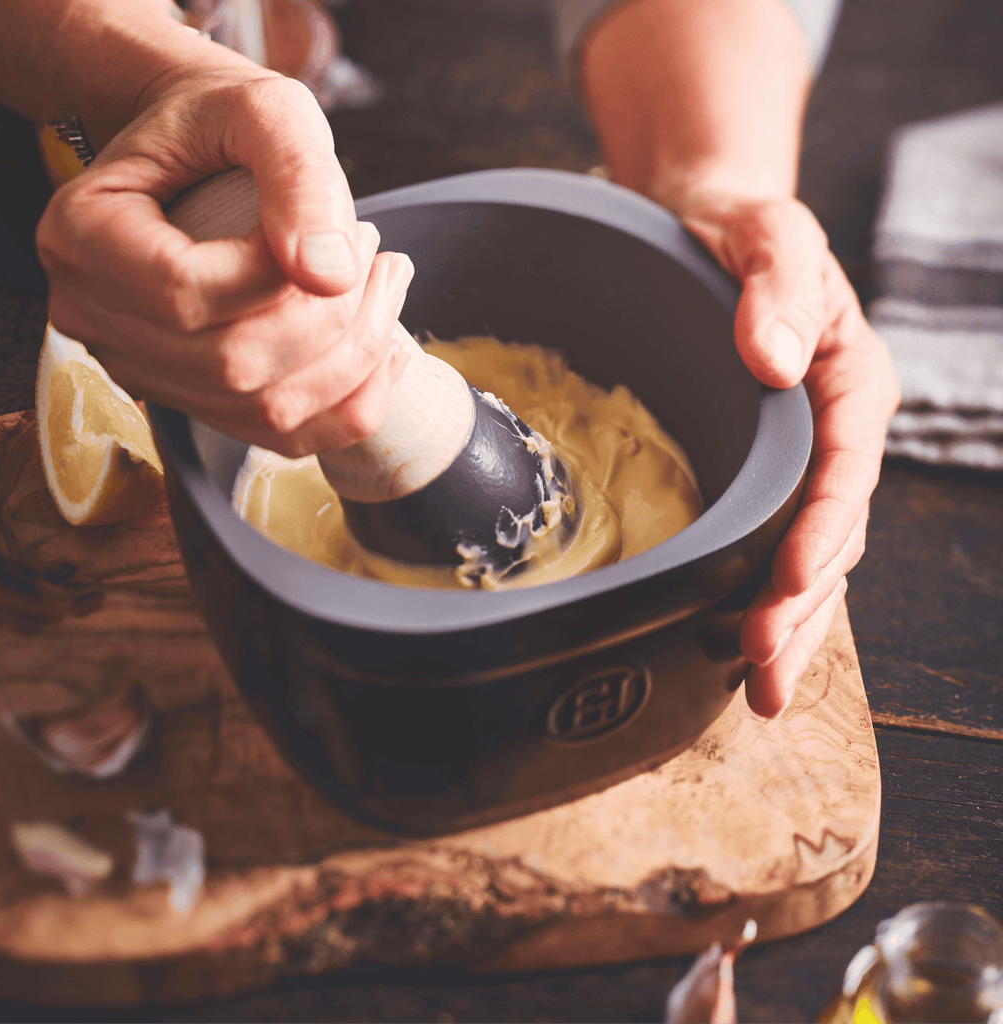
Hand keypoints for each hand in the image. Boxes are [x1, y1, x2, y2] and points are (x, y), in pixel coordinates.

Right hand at [36, 64, 413, 455]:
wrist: (198, 149)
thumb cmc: (220, 122)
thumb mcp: (265, 110)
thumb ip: (297, 176)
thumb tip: (331, 275)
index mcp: (85, 237)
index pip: (187, 293)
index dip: (279, 276)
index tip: (344, 231)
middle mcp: (97, 318)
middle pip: (232, 366)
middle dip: (335, 320)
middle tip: (377, 256)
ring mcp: (143, 370)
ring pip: (265, 412)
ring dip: (353, 361)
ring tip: (384, 289)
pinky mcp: (193, 400)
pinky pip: (280, 436)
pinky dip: (348, 405)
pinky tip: (383, 349)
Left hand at [679, 193, 899, 717]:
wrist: (709, 229)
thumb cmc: (742, 229)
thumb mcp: (766, 233)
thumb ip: (778, 285)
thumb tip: (773, 358)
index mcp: (850, 380)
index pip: (847, 468)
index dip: (823, 529)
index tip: (790, 579)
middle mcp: (835, 434)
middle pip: (833, 533)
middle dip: (801, 604)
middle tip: (761, 668)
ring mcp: (802, 463)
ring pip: (810, 557)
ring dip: (787, 623)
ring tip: (759, 689)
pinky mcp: (766, 477)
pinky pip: (774, 546)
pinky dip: (763, 598)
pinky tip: (735, 645)